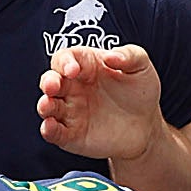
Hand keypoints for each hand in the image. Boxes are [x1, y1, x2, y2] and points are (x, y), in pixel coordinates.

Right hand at [34, 44, 166, 167]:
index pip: (66, 58)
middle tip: (53, 85)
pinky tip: (50, 127)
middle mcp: (72, 88)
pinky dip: (49, 130)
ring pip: (48, 106)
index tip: (74, 69)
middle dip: (48, 82)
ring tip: (46, 105)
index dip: (65, 62)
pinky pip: (54, 132)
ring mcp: (70, 111)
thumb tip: (112, 56)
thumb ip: (130, 56)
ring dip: (44, 105)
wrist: (146, 126)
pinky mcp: (71, 135)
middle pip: (50, 81)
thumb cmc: (140, 92)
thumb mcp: (142, 67)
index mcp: (85, 66)